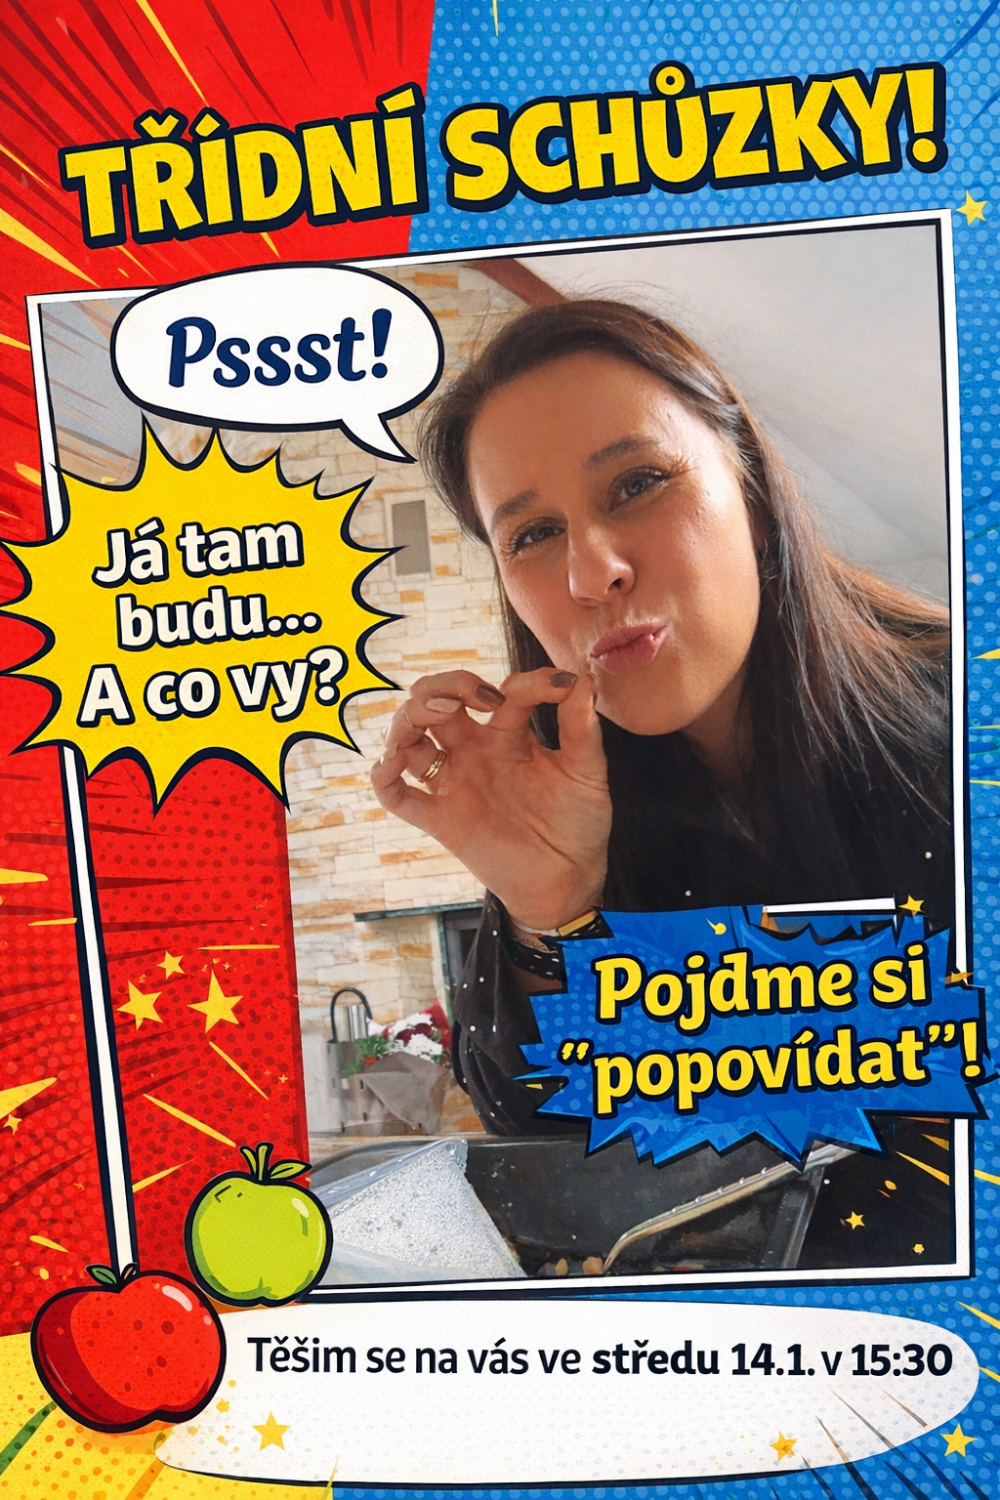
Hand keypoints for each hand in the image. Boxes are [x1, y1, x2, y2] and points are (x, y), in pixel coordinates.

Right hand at [370, 669, 610, 930]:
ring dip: (407, 718)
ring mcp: (455, 783)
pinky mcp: (441, 819)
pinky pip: (397, 796)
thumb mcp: (587, 772)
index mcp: (510, 735)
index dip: (526, 682)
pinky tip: (394, 763)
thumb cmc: (579, 824)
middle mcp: (475, 752)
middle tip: (478, 697)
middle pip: (437, 700)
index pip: (503, 691)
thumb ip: (582, 728)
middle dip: (445, 685)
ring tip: (432, 716)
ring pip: (409, 738)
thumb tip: (581, 679)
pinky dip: (384, 776)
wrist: (568, 880)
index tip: (557, 687)